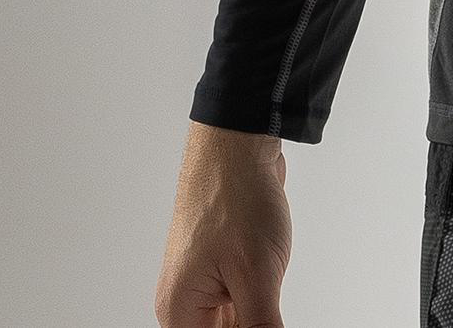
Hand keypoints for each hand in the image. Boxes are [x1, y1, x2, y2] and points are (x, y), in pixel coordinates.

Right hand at [154, 121, 292, 327]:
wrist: (240, 142)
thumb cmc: (236, 197)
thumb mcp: (257, 275)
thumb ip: (262, 326)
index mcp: (180, 311)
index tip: (264, 318)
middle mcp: (186, 300)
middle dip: (252, 323)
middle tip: (266, 289)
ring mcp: (204, 280)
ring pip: (235, 319)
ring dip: (258, 313)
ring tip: (265, 267)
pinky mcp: (222, 262)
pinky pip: (242, 297)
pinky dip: (260, 299)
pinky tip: (272, 279)